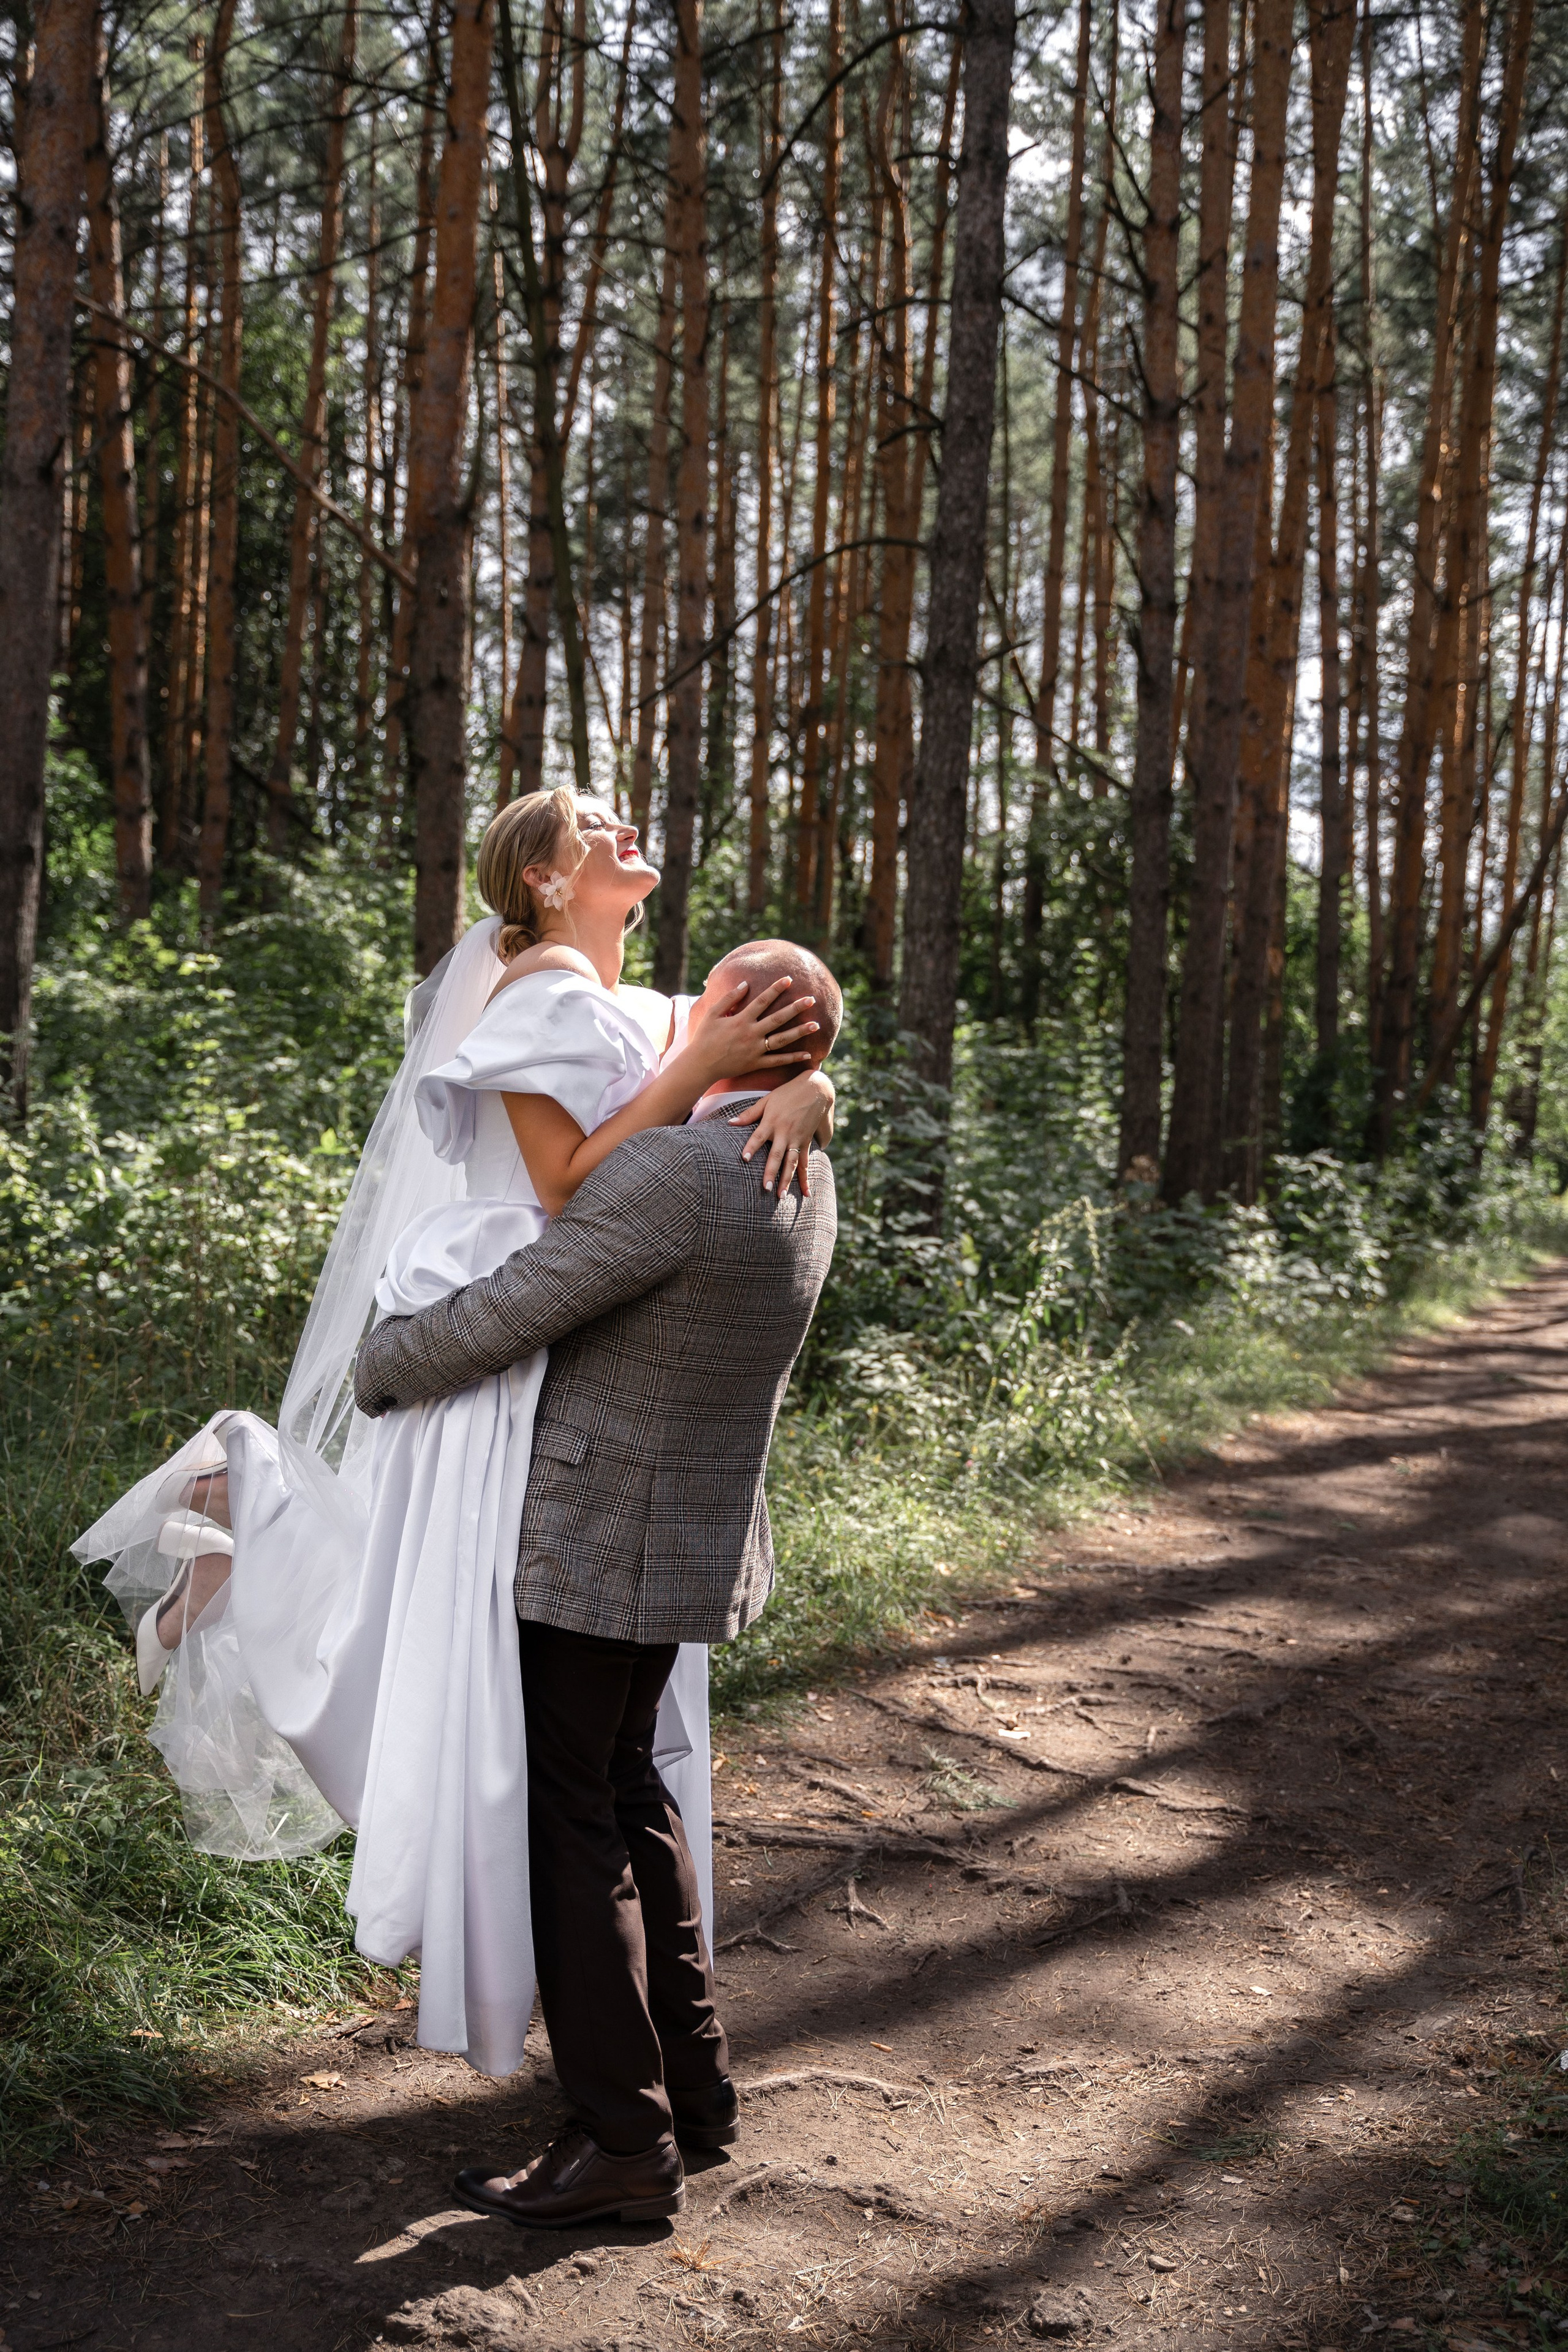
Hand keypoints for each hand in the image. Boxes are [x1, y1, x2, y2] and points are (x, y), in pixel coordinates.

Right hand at [691, 975, 819, 1082]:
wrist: (700, 1065)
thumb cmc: (704, 1037)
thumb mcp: (712, 1014)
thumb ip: (729, 998)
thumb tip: (746, 984)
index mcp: (740, 1020)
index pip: (762, 1000)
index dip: (776, 988)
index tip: (789, 979)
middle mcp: (750, 1034)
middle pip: (778, 1018)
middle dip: (795, 1008)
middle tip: (812, 999)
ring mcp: (755, 1050)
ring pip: (782, 1039)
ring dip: (800, 1032)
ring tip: (816, 1024)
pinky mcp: (756, 1064)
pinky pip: (777, 1061)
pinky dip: (792, 1058)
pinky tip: (808, 1054)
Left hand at [728, 1070, 833, 1193]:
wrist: (815, 1089)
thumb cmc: (787, 1093)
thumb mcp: (767, 1100)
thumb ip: (749, 1114)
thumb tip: (730, 1123)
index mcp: (772, 1121)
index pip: (759, 1136)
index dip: (751, 1147)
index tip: (744, 1159)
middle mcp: (785, 1132)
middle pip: (776, 1155)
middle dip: (770, 1173)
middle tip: (765, 1189)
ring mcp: (797, 1139)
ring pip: (792, 1163)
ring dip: (787, 1180)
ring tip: (781, 1196)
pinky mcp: (807, 1142)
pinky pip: (806, 1163)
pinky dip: (805, 1178)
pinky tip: (806, 1193)